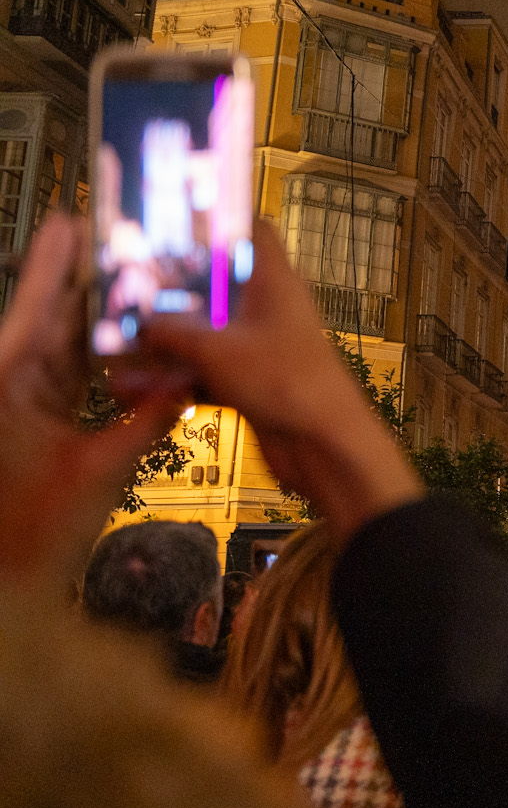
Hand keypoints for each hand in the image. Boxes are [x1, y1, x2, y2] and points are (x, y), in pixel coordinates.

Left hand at [0, 217, 188, 582]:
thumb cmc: (32, 533)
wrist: (8, 585)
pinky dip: (100, 360)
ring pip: (63, 346)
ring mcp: (19, 401)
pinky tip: (132, 342)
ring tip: (138, 285)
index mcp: (8, 382)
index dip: (54, 265)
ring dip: (99, 322)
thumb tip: (189, 383)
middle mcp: (9, 382)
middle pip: (51, 320)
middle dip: (89, 286)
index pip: (34, 309)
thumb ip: (145, 421)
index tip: (73, 222)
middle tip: (128, 248)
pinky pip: (69, 376)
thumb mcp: (97, 474)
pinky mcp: (32, 421)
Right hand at [136, 223, 420, 539]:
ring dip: (167, 341)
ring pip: (207, 333)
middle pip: (218, 286)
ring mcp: (261, 348)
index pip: (254, 234)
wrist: (326, 448)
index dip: (220, 223)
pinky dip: (176, 379)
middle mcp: (269, 310)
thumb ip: (174, 331)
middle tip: (124, 288)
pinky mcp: (253, 384)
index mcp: (275, 284)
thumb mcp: (218, 350)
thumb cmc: (286, 383)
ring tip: (117, 342)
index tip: (173, 223)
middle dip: (173, 289)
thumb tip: (138, 319)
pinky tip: (134, 388)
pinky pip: (206, 372)